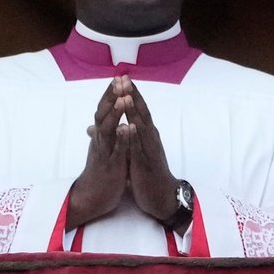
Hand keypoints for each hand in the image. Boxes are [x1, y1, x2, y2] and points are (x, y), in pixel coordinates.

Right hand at [66, 77, 131, 229]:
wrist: (91, 197)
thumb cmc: (99, 172)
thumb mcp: (101, 150)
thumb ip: (100, 136)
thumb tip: (93, 125)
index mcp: (101, 136)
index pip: (104, 110)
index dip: (111, 94)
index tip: (119, 77)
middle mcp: (100, 140)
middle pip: (103, 114)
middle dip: (111, 96)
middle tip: (119, 79)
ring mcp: (104, 152)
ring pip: (108, 129)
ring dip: (115, 113)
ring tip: (123, 98)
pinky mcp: (110, 166)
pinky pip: (116, 150)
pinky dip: (122, 138)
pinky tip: (127, 127)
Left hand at [118, 78, 183, 222]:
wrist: (161, 196)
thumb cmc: (146, 173)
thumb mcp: (134, 152)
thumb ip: (125, 138)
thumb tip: (112, 126)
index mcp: (146, 134)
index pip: (138, 110)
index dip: (130, 94)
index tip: (122, 78)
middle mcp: (150, 138)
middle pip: (141, 113)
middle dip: (132, 96)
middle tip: (125, 79)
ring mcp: (149, 150)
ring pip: (141, 127)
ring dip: (134, 112)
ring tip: (127, 96)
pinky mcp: (146, 163)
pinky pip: (139, 148)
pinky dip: (134, 136)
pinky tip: (130, 126)